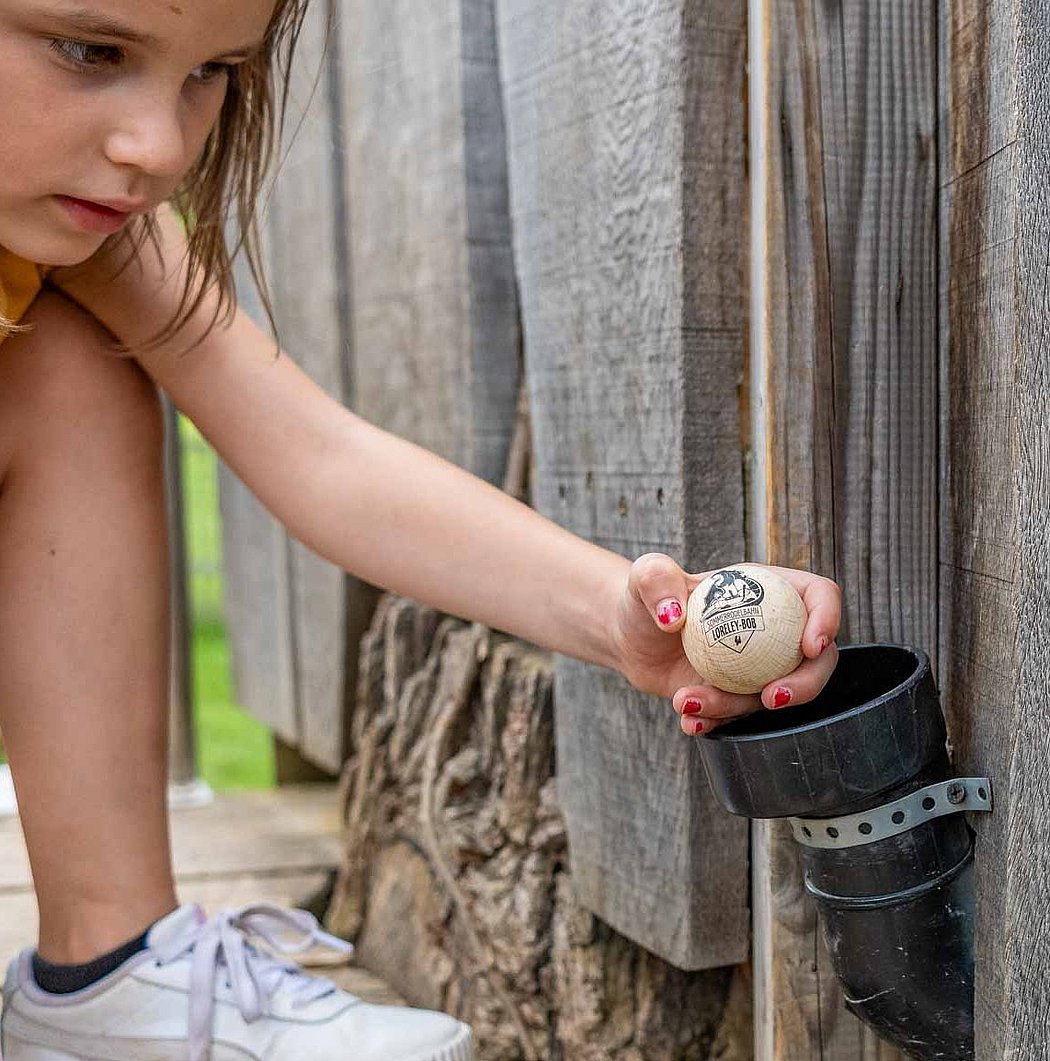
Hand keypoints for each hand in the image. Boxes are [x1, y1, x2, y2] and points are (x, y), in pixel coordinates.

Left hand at [611, 554, 840, 734]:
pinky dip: (717, 722)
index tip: (810, 645)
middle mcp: (773, 629)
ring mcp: (759, 666)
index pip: (818, 596)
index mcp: (767, 589)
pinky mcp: (737, 695)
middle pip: (817, 659)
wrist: (628, 638)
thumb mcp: (645, 576)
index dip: (827, 618)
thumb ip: (655, 578)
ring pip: (772, 694)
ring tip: (688, 701)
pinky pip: (740, 716)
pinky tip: (689, 721)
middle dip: (806, 683)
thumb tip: (674, 616)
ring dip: (735, 707)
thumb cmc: (645, 598)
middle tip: (771, 698)